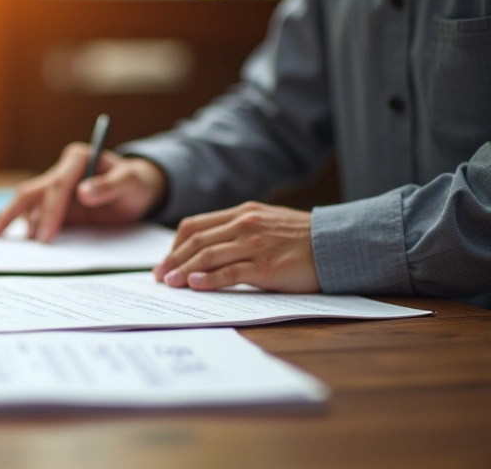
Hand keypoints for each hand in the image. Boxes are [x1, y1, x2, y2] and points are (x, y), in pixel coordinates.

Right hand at [0, 142, 166, 242]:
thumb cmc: (136, 183)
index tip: (47, 236)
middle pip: (31, 191)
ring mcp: (56, 188)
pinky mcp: (56, 205)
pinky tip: (17, 243)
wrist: (138, 189)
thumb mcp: (131, 183)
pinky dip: (26, 228)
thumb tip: (83, 192)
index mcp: (78, 159)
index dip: (50, 210)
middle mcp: (62, 171)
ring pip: (28, 203)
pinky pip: (36, 216)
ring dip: (16, 221)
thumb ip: (110, 187)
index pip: (58, 184)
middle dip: (13, 212)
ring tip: (4, 242)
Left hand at [153, 201, 319, 292]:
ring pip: (207, 256)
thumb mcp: (266, 222)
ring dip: (183, 270)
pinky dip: (208, 279)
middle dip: (173, 259)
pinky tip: (194, 285)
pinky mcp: (266, 266)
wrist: (338, 243)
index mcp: (242, 212)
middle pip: (196, 241)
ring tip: (170, 283)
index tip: (165, 260)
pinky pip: (229, 272)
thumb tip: (208, 249)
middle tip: (160, 276)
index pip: (195, 225)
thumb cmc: (302, 238)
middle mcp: (245, 224)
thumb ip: (239, 230)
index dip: (175, 244)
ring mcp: (255, 244)